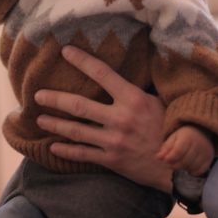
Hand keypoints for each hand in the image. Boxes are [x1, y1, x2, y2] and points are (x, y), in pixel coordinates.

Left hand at [34, 46, 172, 192]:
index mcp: (133, 99)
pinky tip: (54, 146)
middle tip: (37, 95)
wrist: (180, 166)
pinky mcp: (112, 160)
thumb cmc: (171, 129)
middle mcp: (120, 118)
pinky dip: (67, 151)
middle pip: (79, 105)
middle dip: (55, 99)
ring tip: (40, 119)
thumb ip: (137, 91)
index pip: (102, 73)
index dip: (82, 61)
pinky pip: (84, 154)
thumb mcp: (158, 102)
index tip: (65, 52)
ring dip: (55, 124)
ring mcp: (114, 141)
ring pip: (76, 131)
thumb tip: (121, 75)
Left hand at [158, 126, 213, 174]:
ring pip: (192, 167)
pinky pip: (200, 171)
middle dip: (175, 165)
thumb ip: (165, 148)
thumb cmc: (184, 136)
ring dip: (183, 168)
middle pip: (184, 161)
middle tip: (171, 163)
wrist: (201, 131)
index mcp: (187, 137)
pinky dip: (192, 171)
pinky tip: (188, 166)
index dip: (170, 158)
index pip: (178, 152)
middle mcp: (198, 145)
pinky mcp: (209, 159)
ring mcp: (205, 152)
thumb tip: (158, 158)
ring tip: (180, 163)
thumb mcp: (173, 138)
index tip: (166, 160)